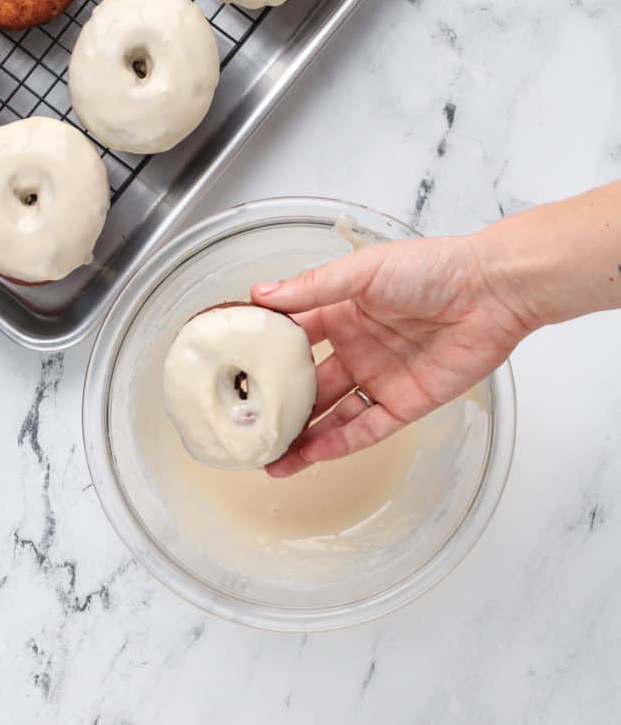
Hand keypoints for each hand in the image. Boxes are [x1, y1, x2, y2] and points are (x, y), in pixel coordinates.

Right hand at [251, 234, 529, 476]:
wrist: (492, 290)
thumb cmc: (434, 268)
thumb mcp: (364, 271)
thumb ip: (312, 288)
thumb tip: (260, 294)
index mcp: (342, 311)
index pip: (293, 337)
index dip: (264, 354)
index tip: (233, 371)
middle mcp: (357, 347)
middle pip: (308, 384)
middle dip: (279, 406)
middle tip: (246, 425)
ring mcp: (380, 377)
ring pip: (331, 414)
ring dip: (302, 436)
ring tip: (268, 456)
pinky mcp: (405, 403)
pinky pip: (365, 430)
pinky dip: (336, 444)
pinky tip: (308, 456)